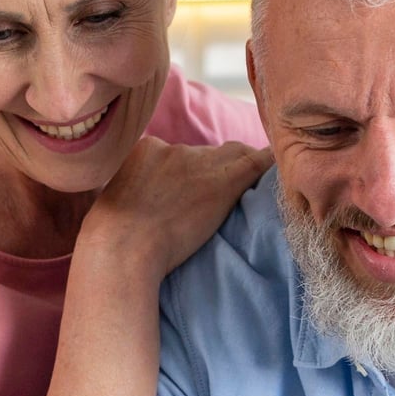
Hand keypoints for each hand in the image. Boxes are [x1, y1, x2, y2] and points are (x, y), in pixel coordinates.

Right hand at [81, 136, 272, 277]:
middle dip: (218, 170)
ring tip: (245, 193)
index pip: (184, 153)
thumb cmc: (115, 241)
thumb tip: (157, 199)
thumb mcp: (121, 202)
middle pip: (210, 153)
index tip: (198, 190)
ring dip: (237, 174)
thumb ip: (142, 188)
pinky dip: (268, 164)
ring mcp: (200, 160)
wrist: (122, 248)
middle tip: (220, 198)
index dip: (197, 171)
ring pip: (232, 157)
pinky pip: (256, 161)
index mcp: (147, 149)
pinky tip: (279, 170)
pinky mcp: (222, 179)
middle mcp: (174, 147)